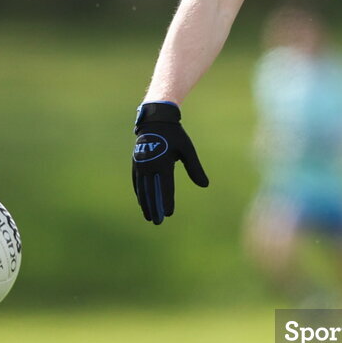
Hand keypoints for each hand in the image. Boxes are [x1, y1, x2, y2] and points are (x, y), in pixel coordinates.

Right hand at [132, 102, 208, 222]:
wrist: (156, 121)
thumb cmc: (175, 136)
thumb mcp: (187, 150)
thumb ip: (195, 168)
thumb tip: (205, 185)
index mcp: (163, 162)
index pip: (165, 187)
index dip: (166, 201)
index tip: (168, 213)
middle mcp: (149, 165)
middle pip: (151, 191)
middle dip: (154, 207)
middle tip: (158, 221)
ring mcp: (141, 164)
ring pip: (142, 189)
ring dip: (145, 203)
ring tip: (149, 216)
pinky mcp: (136, 163)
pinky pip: (137, 181)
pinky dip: (139, 193)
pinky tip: (142, 202)